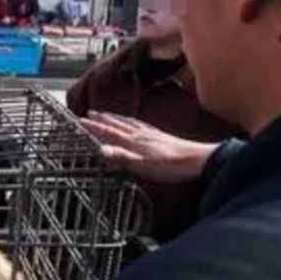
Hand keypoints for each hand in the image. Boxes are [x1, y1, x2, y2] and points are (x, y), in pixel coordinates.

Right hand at [80, 111, 219, 183]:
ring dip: (115, 118)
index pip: (109, 131)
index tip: (80, 121)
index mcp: (134, 141)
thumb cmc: (172, 166)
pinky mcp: (161, 136)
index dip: (94, 127)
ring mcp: (152, 134)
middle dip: (102, 119)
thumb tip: (100, 150)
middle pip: (118, 124)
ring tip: (107, 115)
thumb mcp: (142, 165)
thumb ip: (121, 157)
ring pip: (129, 123)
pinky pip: (140, 125)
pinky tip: (135, 124)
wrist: (200, 161)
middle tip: (89, 113)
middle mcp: (141, 134)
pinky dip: (132, 122)